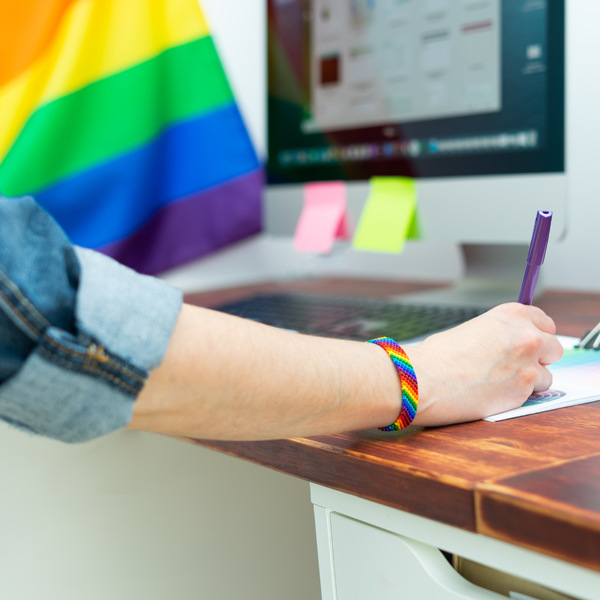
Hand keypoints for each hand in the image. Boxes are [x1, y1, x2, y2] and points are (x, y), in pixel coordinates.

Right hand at [406, 303, 563, 426]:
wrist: (425, 379)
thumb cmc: (438, 355)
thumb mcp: (473, 330)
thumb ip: (499, 335)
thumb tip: (509, 346)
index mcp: (511, 315)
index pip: (544, 322)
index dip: (536, 333)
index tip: (528, 342)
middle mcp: (526, 336)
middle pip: (554, 347)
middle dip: (538, 357)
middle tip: (515, 365)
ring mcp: (528, 365)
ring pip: (546, 375)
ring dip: (528, 379)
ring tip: (499, 382)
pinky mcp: (523, 392)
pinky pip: (533, 395)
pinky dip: (518, 396)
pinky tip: (495, 392)